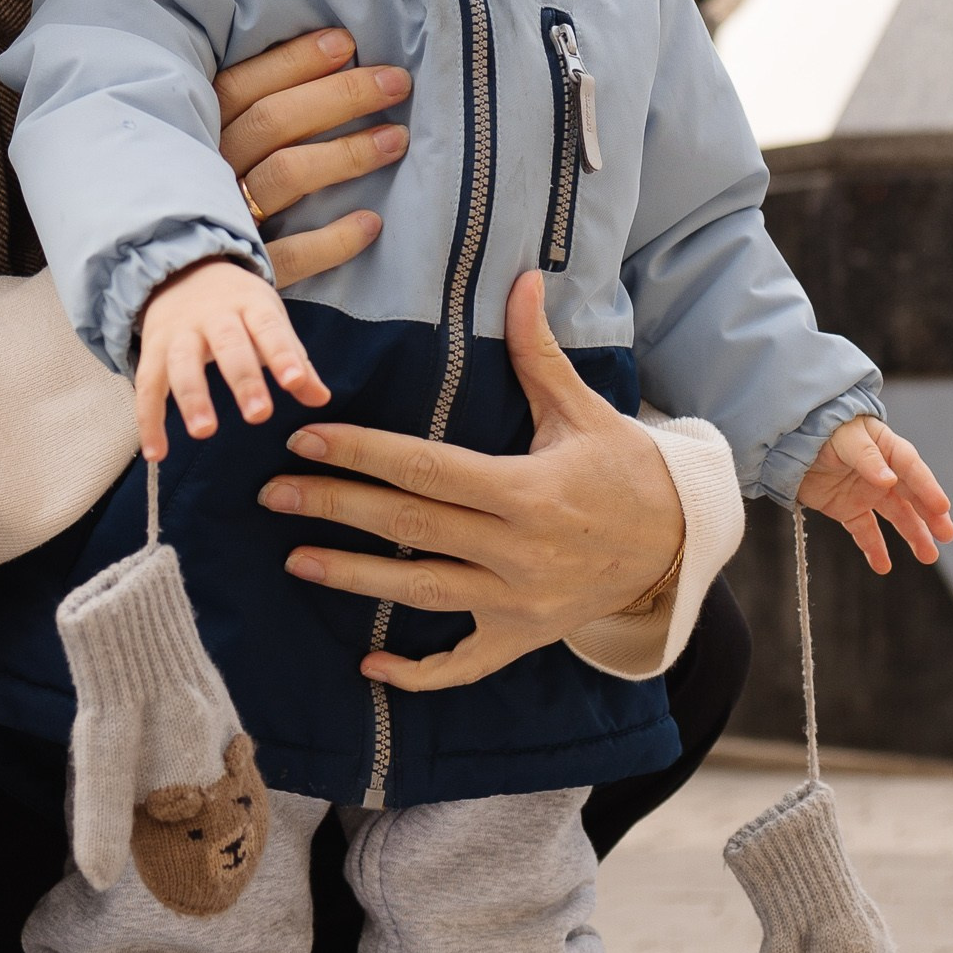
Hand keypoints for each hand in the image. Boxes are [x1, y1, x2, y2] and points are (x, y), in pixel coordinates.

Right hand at [137, 256, 329, 458]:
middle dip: (243, 379)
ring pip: (182, 363)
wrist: (182, 271)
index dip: (281, 354)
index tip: (294, 383)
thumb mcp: (270, 321)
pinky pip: (146, 386)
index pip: (269, 328)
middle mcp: (213, 316)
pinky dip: (148, 420)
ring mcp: (179, 332)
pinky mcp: (152, 350)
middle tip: (259, 415)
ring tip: (204, 432)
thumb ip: (295, 361)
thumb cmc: (239, 308)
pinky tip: (156, 454)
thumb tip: (321, 399)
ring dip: (192, 398)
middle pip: (228, 345)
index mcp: (250, 305)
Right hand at [216, 27, 409, 286]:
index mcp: (191, 133)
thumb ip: (241, 111)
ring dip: (346, 155)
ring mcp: (222, 221)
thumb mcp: (202, 142)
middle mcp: (203, 171)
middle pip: (273, 123)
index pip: (243, 87)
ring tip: (397, 139)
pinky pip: (291, 255)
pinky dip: (333, 240)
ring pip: (286, 175)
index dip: (295, 62)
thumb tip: (320, 61)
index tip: (347, 43)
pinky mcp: (242, 271)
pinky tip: (372, 224)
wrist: (171, 292)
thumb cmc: (196, 194)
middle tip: (396, 83)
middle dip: (340, 97)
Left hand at [257, 269, 684, 689]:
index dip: (363, 453)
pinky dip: (417, 673)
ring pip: (421, 594)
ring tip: (296, 559)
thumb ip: (539, 353)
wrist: (679, 544)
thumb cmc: (625, 469)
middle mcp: (520, 551)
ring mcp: (519, 602)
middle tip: (274, 493)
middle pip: (411, 528)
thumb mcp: (585, 409)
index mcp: (529, 491)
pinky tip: (366, 666)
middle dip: (337, 507)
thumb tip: (522, 279)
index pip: (428, 468)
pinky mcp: (522, 637)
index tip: (309, 439)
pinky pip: (463, 665)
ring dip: (354, 579)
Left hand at [797, 417, 952, 573]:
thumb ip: (867, 458)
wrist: (790, 439)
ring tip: (928, 555)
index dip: (928, 488)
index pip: (913, 470)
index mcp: (888, 449)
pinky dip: (874, 549)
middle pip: (912, 497)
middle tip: (946, 535)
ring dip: (912, 536)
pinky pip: (865, 531)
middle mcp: (883, 473)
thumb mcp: (846, 438)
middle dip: (930, 516)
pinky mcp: (848, 510)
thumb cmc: (823, 429)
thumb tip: (889, 480)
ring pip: (896, 517)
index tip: (941, 508)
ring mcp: (867, 493)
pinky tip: (883, 566)